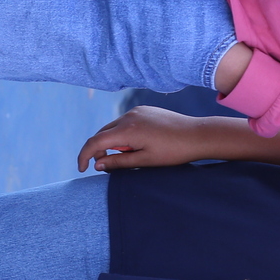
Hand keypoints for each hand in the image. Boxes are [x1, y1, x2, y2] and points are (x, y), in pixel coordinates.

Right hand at [77, 106, 224, 172]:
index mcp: (127, 130)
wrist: (197, 135)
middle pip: (102, 133)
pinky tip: (135, 145)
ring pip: (113, 127)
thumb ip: (118, 162)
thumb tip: (97, 164)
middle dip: (99, 150)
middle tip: (105, 166)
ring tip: (125, 156)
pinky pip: (125, 122)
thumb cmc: (173, 151)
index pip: (95, 142)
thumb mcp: (144, 161)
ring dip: (111, 142)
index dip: (84, 156)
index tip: (82, 169)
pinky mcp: (145, 110)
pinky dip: (122, 134)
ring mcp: (137, 111)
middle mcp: (128, 116)